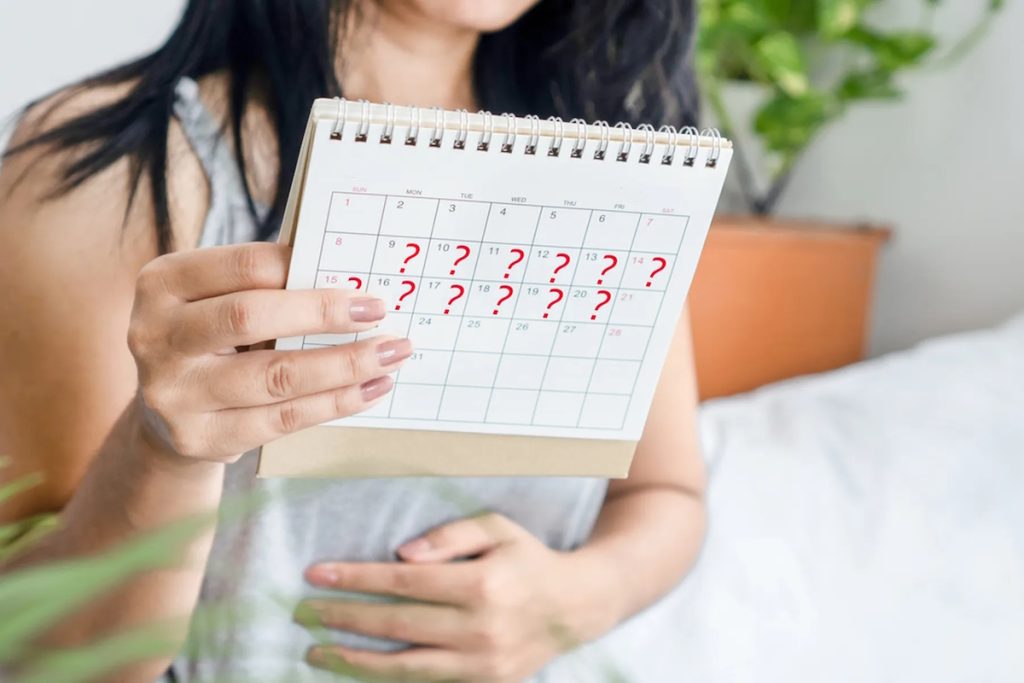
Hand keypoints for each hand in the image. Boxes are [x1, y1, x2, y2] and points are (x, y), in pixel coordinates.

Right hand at [127, 242, 410, 463]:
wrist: (167, 414)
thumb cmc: (213, 339)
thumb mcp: (219, 299)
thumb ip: (268, 284)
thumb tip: (352, 277)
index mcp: (163, 283)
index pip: (240, 266)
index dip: (300, 267)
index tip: (354, 276)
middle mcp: (156, 336)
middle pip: (250, 317)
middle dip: (324, 314)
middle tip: (378, 313)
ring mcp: (174, 392)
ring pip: (274, 376)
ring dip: (344, 365)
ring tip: (390, 354)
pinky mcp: (200, 438)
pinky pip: (282, 419)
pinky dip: (335, 402)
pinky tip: (370, 389)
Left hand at [297, 513, 620, 682]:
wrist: (575, 606)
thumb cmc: (527, 559)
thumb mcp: (496, 529)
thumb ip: (449, 536)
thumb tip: (401, 554)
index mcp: (482, 584)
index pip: (403, 581)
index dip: (356, 578)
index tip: (317, 574)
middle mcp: (480, 628)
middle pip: (396, 624)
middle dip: (343, 617)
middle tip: (303, 611)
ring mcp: (481, 663)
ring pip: (404, 666)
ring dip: (353, 659)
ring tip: (316, 650)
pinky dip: (386, 677)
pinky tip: (357, 666)